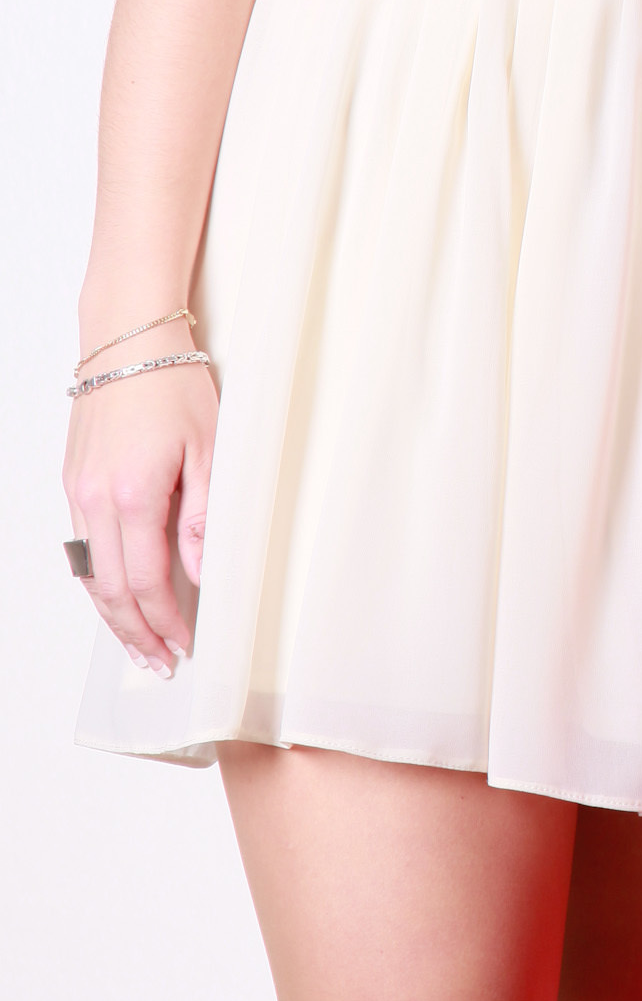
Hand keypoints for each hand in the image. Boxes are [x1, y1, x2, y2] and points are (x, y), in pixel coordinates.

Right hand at [63, 364, 216, 675]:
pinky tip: (114, 594)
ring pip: (88, 575)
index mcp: (134, 495)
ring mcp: (77, 492)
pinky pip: (80, 548)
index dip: (165, 621)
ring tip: (136, 642)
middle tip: (158, 662)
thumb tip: (200, 573)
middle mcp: (95, 501)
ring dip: (111, 615)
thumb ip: (204, 516)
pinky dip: (96, 580)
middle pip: (111, 591)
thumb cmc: (173, 382)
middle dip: (135, 633)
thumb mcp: (210, 448)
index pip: (147, 583)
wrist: (127, 338)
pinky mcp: (72, 482)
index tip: (183, 645)